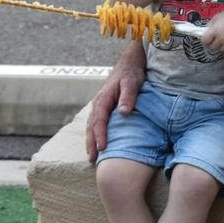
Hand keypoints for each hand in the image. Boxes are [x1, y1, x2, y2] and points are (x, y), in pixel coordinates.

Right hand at [85, 42, 144, 160]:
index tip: (103, 148)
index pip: (99, 120)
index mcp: (103, 98)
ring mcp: (99, 105)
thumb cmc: (132, 73)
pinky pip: (96, 123)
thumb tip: (123, 112)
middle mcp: (98, 103)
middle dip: (91, 142)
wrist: (129, 63)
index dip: (100, 135)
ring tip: (92, 157)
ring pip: (91, 125)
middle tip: (92, 159)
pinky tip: (98, 144)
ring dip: (91, 141)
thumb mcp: (132, 82)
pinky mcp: (104, 107)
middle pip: (91, 126)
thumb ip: (128, 96)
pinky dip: (94, 134)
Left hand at [200, 8, 223, 52]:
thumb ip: (210, 25)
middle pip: (212, 47)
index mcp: (215, 29)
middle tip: (217, 38)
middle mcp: (221, 38)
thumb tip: (205, 32)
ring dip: (221, 45)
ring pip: (220, 49)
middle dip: (213, 43)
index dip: (205, 40)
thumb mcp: (218, 16)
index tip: (207, 39)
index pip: (204, 41)